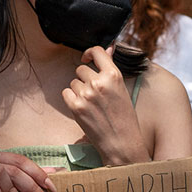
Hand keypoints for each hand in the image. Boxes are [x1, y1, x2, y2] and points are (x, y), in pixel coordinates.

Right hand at [0, 149, 55, 191]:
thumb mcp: (8, 186)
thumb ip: (29, 178)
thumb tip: (55, 173)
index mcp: (2, 157)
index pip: (24, 162)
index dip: (39, 174)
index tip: (52, 188)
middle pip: (16, 167)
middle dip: (33, 186)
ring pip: (3, 171)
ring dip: (15, 190)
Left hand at [63, 46, 147, 164]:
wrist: (122, 143)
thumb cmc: (125, 118)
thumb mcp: (123, 90)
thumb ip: (111, 70)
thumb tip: (108, 48)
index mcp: (114, 75)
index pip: (97, 51)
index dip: (89, 53)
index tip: (87, 58)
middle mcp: (99, 82)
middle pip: (81, 69)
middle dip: (85, 78)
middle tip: (95, 93)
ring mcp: (86, 94)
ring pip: (73, 82)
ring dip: (79, 90)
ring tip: (92, 104)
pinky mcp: (75, 106)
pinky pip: (66, 93)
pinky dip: (72, 99)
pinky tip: (83, 108)